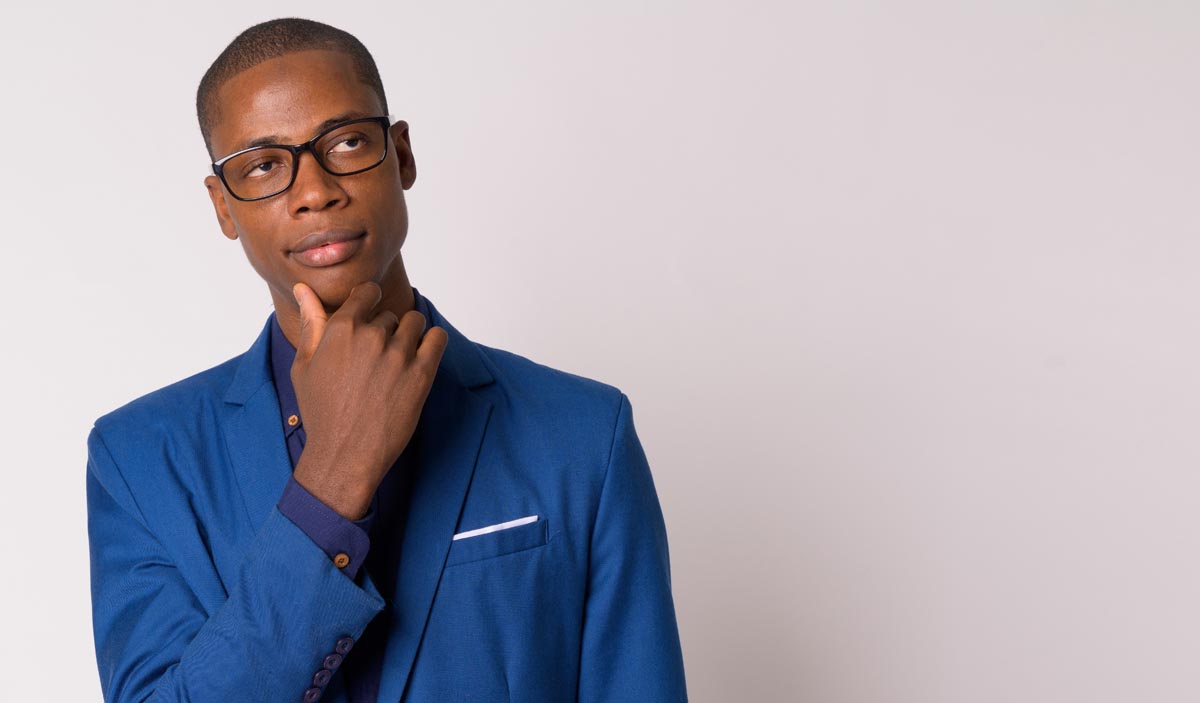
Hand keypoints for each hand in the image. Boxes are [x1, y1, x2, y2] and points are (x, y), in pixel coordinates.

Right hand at [288, 280, 447, 519]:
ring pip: (415, 322)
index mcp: (342, 328)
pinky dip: (432, 342)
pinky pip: (438, 338)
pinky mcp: (422, 373)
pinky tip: (421, 358)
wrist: (344, 454)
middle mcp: (372, 335)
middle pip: (390, 315)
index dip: (369, 304)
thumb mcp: (305, 365)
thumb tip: (303, 288)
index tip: (370, 321)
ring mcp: (399, 354)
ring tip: (397, 361)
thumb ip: (310, 322)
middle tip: (375, 362)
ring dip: (409, 336)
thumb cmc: (321, 412)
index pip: (368, 292)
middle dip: (385, 332)